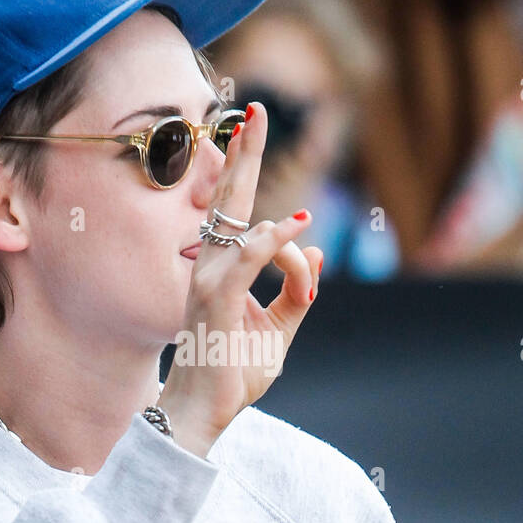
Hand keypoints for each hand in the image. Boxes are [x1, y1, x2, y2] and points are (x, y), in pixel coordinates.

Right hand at [157, 101, 322, 457]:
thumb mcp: (278, 332)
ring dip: (245, 167)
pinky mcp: (215, 299)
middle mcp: (211, 267)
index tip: (312, 285)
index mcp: (223, 272)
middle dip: (243, 153)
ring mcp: (209, 280)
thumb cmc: (233, 374)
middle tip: (255, 109)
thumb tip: (317, 251)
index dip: (294, 246)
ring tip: (256, 121)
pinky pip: (247, 259)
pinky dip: (272, 241)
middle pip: (227, 199)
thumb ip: (297, 293)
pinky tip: (297, 224)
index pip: (259, 234)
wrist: (205, 413)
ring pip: (233, 216)